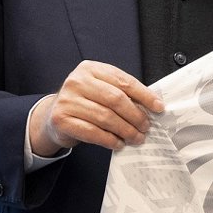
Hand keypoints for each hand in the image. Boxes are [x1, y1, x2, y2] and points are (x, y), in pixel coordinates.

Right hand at [28, 61, 163, 155]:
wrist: (54, 116)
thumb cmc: (85, 102)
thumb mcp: (102, 90)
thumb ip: (123, 93)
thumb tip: (152, 106)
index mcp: (91, 69)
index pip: (124, 81)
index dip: (144, 95)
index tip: (158, 107)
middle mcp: (77, 81)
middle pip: (116, 99)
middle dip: (136, 115)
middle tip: (146, 127)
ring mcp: (67, 100)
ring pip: (106, 117)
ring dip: (126, 130)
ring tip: (136, 137)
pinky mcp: (61, 119)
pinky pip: (93, 132)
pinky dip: (110, 140)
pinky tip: (118, 143)